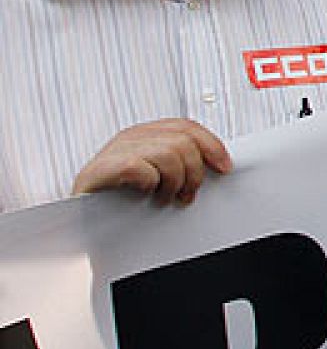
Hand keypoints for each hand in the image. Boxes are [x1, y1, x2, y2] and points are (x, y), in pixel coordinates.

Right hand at [71, 119, 231, 205]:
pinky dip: (150, 182)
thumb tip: (217, 164)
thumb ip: (179, 162)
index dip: (211, 145)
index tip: (225, 167)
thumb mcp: (155, 175)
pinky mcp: (101, 169)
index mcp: (146, 134)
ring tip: (165, 199)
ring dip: (174, 182)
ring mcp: (114, 151)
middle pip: (183, 141)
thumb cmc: (119, 199)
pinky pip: (140, 168)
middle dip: (194, 172)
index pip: (187, 127)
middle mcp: (131, 137)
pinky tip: (146, 193)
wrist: (79, 221)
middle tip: (187, 195)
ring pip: (169, 153)